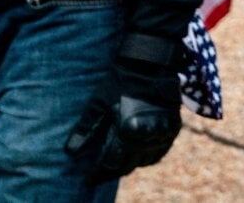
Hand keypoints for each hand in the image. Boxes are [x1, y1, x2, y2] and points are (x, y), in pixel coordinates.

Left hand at [65, 38, 183, 180]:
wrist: (151, 62)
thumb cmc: (121, 80)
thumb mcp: (98, 103)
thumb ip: (85, 130)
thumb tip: (71, 152)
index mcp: (128, 131)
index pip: (111, 163)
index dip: (98, 173)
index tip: (88, 180)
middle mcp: (148, 135)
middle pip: (128, 164)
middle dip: (112, 171)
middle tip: (101, 174)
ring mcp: (162, 132)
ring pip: (145, 160)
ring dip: (131, 164)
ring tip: (118, 164)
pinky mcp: (173, 127)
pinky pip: (160, 152)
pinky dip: (149, 157)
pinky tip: (139, 155)